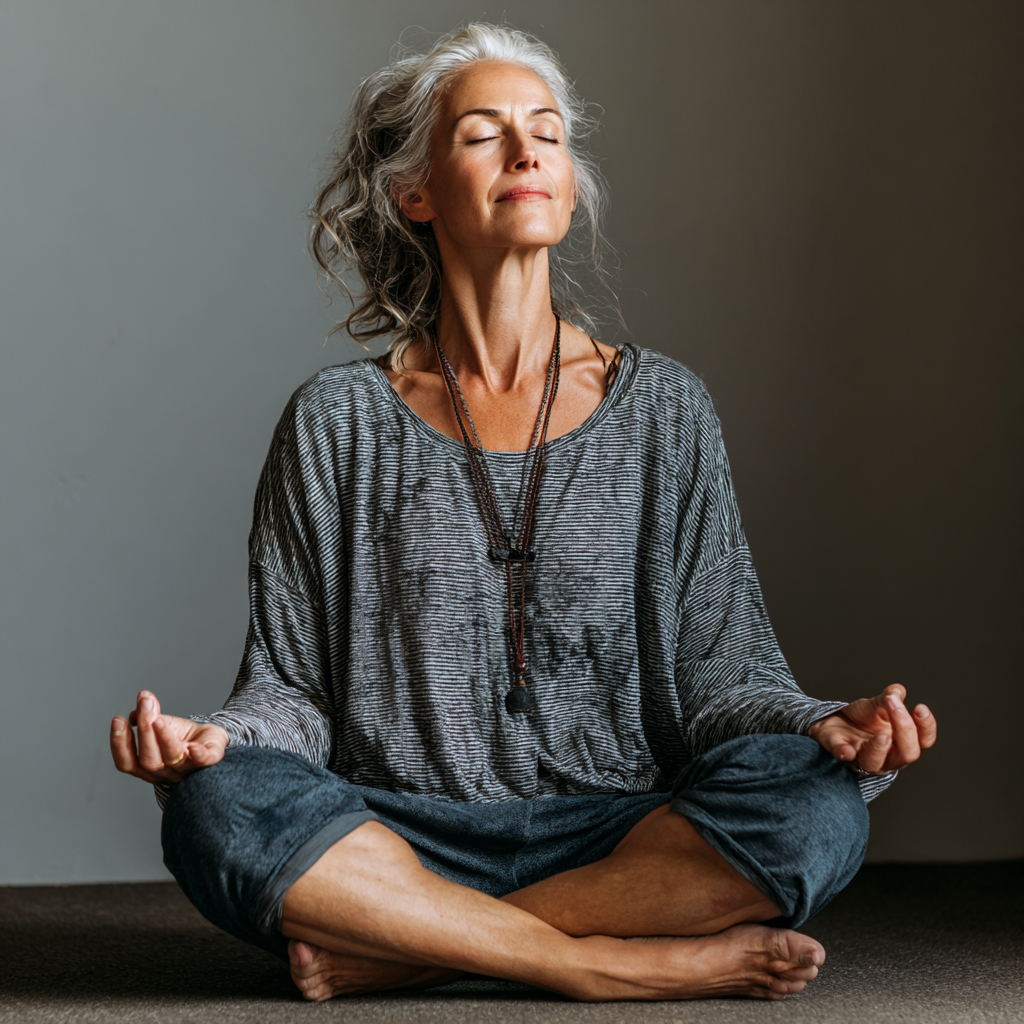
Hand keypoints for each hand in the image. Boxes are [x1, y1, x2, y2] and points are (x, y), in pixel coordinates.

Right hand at [110, 690, 228, 783]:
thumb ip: (150, 714)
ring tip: (158, 719)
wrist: (210, 740)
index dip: (119, 744)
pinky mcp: (208, 761)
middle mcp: (164, 772)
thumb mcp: (162, 724)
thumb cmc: (182, 737)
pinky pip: (204, 762)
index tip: (117, 720)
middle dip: (144, 731)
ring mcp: (186, 768)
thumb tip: (143, 698)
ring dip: (164, 738)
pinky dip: (199, 755)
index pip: (127, 762)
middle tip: (144, 705)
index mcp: (147, 766)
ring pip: (172, 758)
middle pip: (149, 759)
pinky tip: (194, 748)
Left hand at [807, 684, 936, 773]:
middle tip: (894, 705)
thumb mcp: (879, 704)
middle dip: (905, 730)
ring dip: (880, 749)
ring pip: (876, 763)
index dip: (926, 727)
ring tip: (882, 735)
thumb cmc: (863, 717)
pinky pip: (844, 757)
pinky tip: (847, 750)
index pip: (923, 741)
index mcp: (902, 742)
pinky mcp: (841, 753)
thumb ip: (890, 697)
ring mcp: (863, 757)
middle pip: (906, 754)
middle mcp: (887, 756)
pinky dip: (845, 752)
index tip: (920, 707)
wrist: (835, 719)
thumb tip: (897, 691)